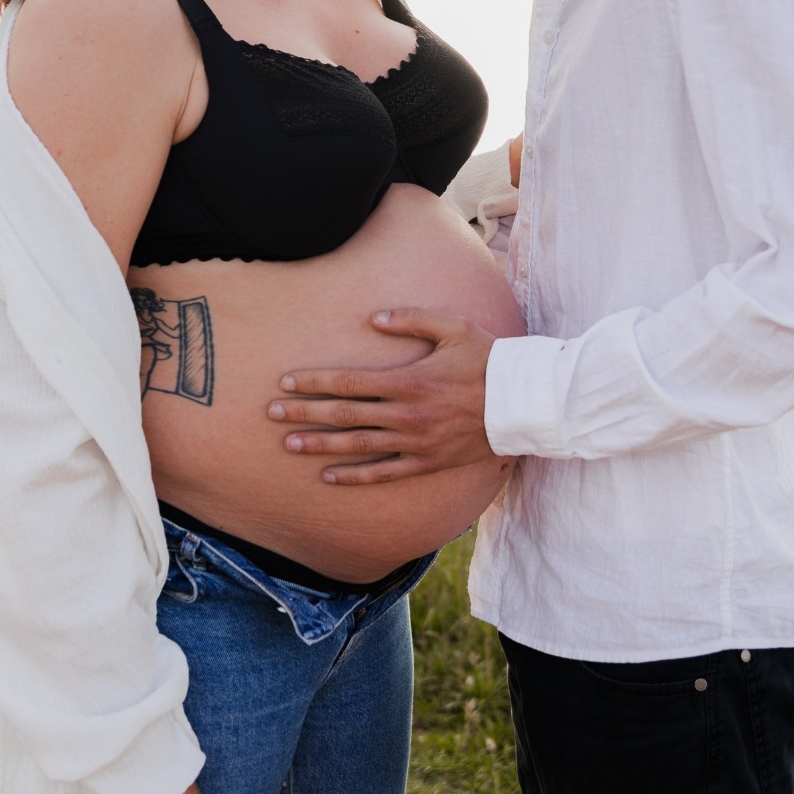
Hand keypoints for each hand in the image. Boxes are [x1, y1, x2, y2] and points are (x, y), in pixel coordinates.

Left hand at [269, 307, 498, 483]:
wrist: (523, 403)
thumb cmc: (487, 359)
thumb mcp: (453, 327)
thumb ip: (411, 319)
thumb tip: (373, 318)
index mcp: (409, 380)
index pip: (350, 383)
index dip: (315, 382)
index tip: (286, 382)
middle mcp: (406, 414)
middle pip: (345, 415)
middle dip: (305, 413)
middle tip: (270, 413)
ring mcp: (415, 441)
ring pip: (358, 446)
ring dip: (321, 445)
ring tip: (289, 444)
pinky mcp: (426, 461)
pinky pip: (384, 472)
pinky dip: (354, 475)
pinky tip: (328, 474)